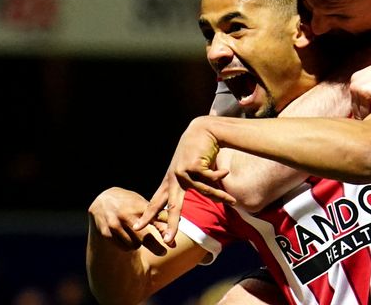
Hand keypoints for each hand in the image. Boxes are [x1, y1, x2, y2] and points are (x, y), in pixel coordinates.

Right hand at [88, 187, 167, 255]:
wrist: (101, 199)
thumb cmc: (127, 201)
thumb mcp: (141, 202)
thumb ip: (156, 213)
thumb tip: (178, 221)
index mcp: (138, 207)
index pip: (155, 220)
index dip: (165, 231)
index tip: (173, 244)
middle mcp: (126, 216)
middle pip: (144, 238)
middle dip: (155, 247)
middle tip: (164, 252)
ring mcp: (115, 225)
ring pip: (134, 245)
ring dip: (139, 244)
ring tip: (138, 238)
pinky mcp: (106, 233)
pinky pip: (123, 247)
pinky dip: (129, 246)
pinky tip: (128, 239)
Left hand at [133, 116, 234, 243]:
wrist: (203, 130)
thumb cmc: (199, 151)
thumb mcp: (192, 169)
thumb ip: (191, 184)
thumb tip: (197, 200)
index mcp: (170, 181)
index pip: (157, 202)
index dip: (147, 215)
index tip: (137, 228)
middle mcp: (174, 178)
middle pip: (172, 206)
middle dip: (170, 223)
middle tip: (168, 239)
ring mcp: (183, 172)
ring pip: (204, 192)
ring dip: (221, 196)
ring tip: (233, 202)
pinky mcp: (193, 166)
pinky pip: (211, 180)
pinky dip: (220, 176)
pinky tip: (225, 171)